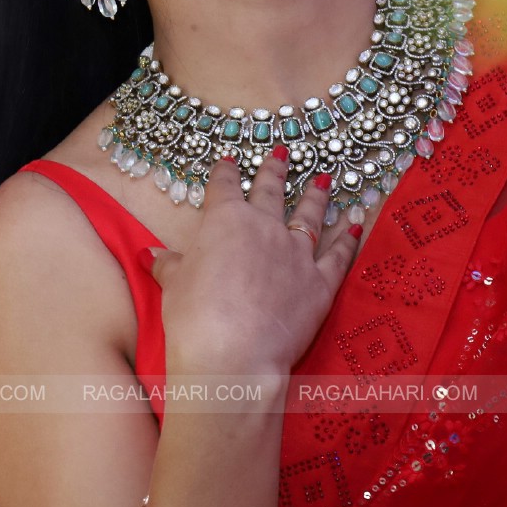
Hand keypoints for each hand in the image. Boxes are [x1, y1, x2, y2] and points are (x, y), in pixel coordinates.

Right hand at [146, 145, 364, 378]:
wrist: (232, 353)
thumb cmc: (194, 315)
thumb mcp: (173, 285)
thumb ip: (168, 265)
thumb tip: (151, 255)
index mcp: (226, 220)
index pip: (224, 187)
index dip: (226, 172)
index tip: (229, 161)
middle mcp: (264, 227)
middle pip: (270, 191)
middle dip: (275, 170)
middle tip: (283, 153)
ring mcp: (296, 253)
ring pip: (309, 216)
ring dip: (317, 196)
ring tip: (324, 180)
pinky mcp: (320, 283)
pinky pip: (337, 256)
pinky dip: (347, 241)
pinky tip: (354, 226)